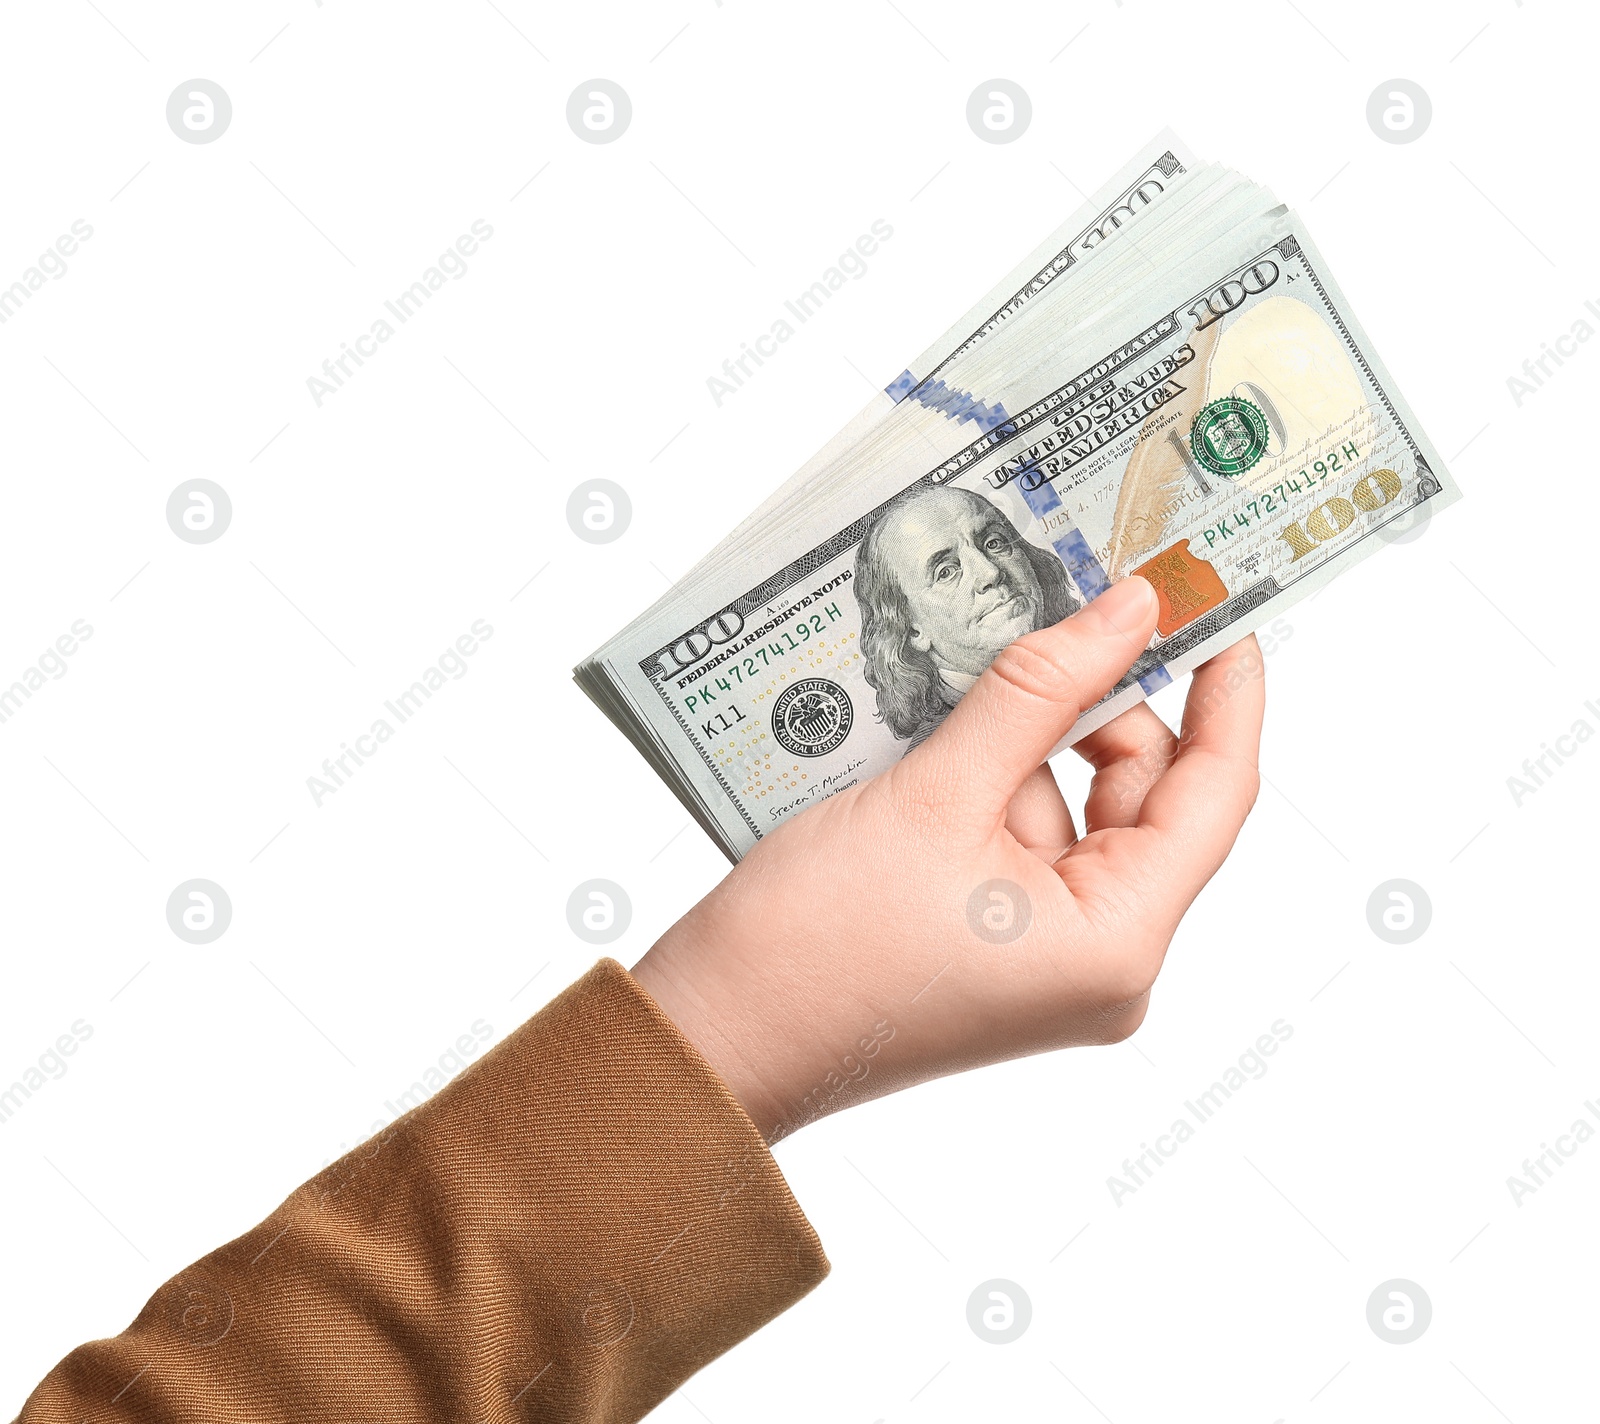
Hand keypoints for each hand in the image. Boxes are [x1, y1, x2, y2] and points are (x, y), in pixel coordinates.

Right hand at [631, 576, 1264, 1142]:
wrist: (716, 1034)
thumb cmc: (816, 945)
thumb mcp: (936, 794)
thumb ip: (1039, 692)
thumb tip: (1125, 612)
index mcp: (1116, 942)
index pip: (1216, 793)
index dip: (1226, 691)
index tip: (1216, 604)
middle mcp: (1102, 963)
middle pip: (1142, 799)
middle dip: (1098, 709)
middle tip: (1060, 617)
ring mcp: (1049, 959)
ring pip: (1074, 811)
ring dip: (1027, 742)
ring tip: (959, 691)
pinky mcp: (998, 947)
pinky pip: (1025, 840)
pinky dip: (991, 782)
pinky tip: (931, 746)